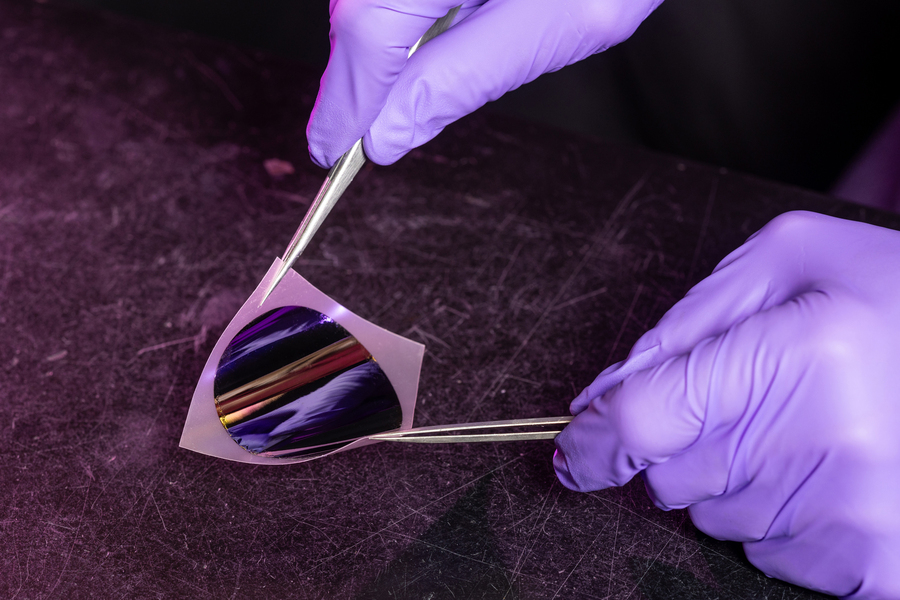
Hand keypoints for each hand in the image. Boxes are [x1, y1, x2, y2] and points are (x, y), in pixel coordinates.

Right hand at [307, 0, 662, 167]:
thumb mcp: (562, 25)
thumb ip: (466, 79)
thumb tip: (392, 135)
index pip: (369, 30)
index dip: (346, 99)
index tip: (330, 151)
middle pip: (360, 7)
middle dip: (356, 77)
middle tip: (350, 139)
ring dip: (376, 47)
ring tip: (383, 104)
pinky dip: (400, 16)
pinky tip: (418, 48)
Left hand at [554, 211, 899, 598]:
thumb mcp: (797, 258)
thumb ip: (688, 318)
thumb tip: (604, 392)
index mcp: (799, 352)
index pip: (645, 420)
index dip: (594, 441)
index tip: (575, 452)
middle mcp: (824, 442)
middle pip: (670, 477)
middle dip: (686, 443)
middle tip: (759, 400)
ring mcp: (857, 516)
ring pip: (715, 518)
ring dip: (738, 478)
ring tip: (813, 428)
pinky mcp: (879, 567)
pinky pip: (769, 555)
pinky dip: (781, 517)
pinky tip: (837, 471)